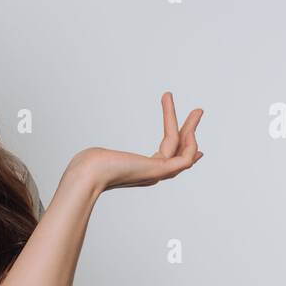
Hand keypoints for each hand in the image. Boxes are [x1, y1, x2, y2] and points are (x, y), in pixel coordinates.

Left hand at [68, 91, 204, 193]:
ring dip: (191, 129)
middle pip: (178, 152)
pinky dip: (190, 143)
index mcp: (140, 171)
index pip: (167, 159)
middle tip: (198, 111)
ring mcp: (157, 174)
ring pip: (184, 152)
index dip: (180, 146)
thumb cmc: (87, 166)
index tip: (188, 133)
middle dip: (189, 131)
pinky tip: (188, 128)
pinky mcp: (159, 171)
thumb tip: (97, 154)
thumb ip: (109, 157)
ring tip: (197, 110)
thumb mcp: (102, 157)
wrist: (88, 173)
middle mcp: (151, 174)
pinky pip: (185, 159)